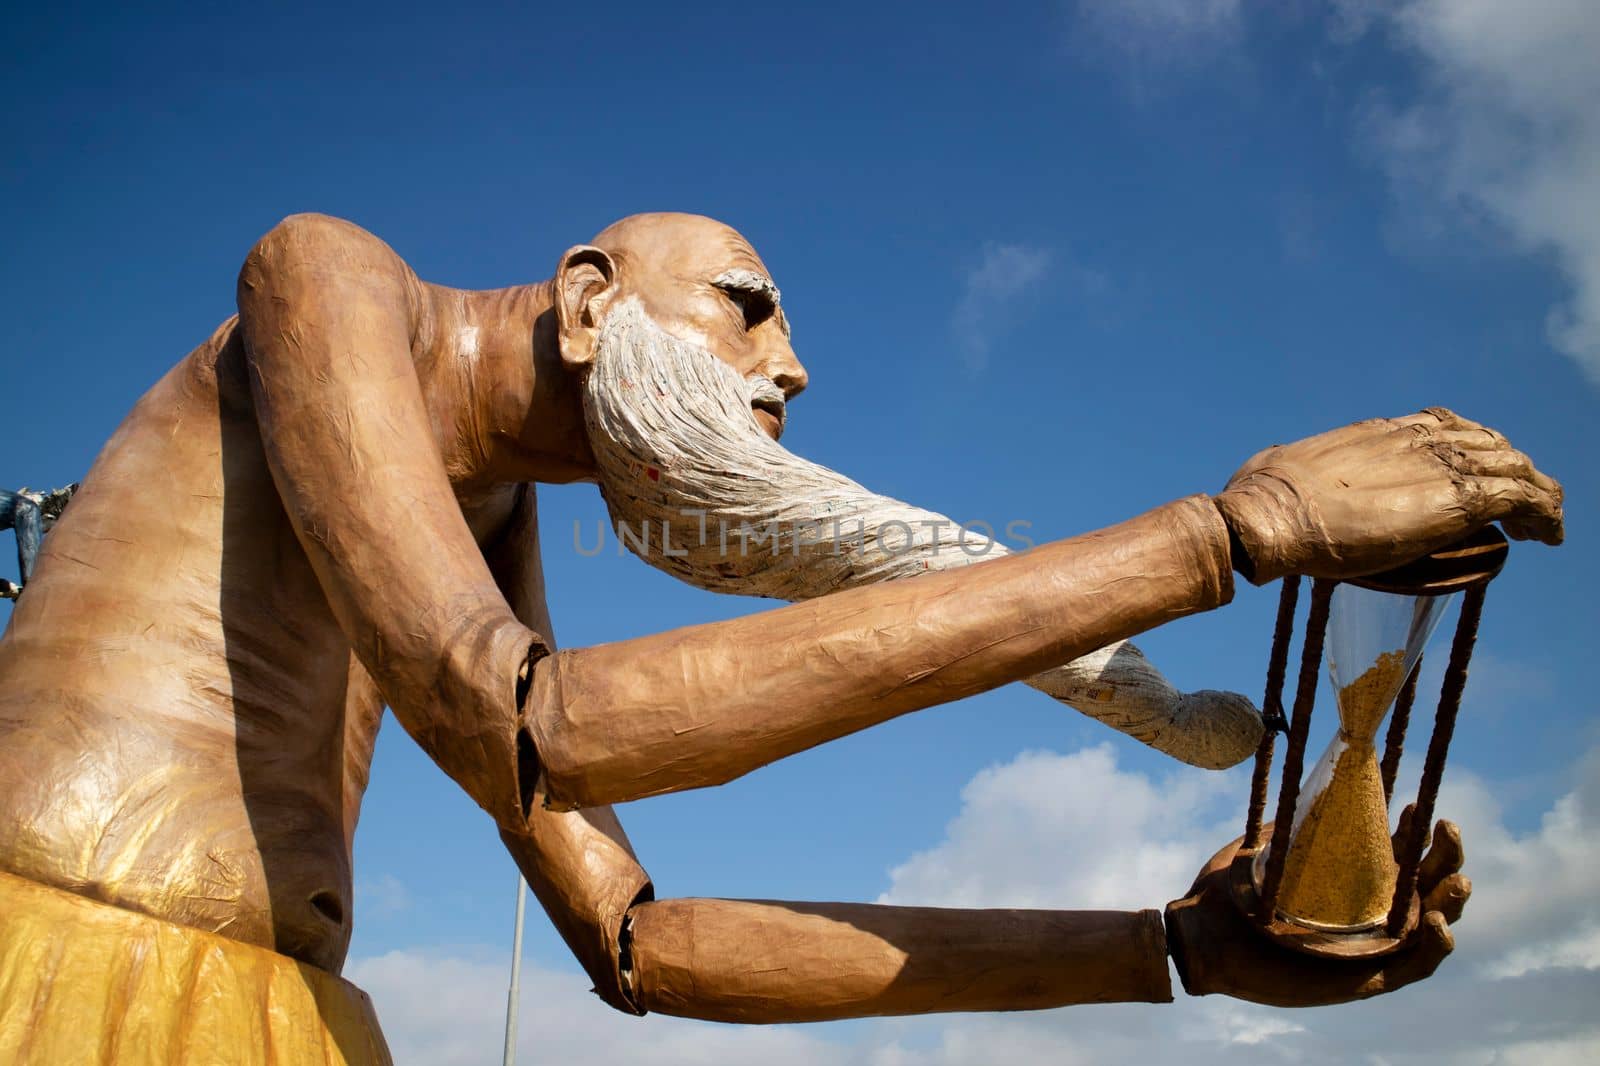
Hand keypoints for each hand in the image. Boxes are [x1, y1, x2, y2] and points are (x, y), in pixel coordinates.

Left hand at [1163, 815, 1469, 1006]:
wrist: (1200, 939)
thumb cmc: (1226, 896)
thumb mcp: (1260, 849)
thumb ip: (1291, 825)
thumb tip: (1318, 790)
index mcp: (1348, 879)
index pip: (1397, 851)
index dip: (1413, 829)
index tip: (1412, 803)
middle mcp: (1368, 910)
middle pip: (1427, 881)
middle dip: (1446, 854)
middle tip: (1444, 826)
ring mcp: (1372, 944)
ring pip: (1433, 922)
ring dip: (1452, 899)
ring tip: (1458, 879)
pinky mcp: (1367, 978)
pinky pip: (1416, 965)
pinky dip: (1436, 944)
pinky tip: (1435, 920)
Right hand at [1214, 407, 1563, 583]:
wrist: (1273, 516)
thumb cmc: (1259, 497)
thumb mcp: (1275, 464)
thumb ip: (1284, 462)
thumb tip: (1267, 464)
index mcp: (1380, 432)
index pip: (1443, 424)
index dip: (1469, 445)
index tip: (1475, 468)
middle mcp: (1418, 440)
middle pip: (1488, 442)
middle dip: (1509, 468)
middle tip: (1515, 504)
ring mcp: (1443, 465)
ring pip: (1516, 466)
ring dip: (1536, 493)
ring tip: (1543, 524)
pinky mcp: (1463, 498)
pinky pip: (1526, 498)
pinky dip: (1546, 515)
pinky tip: (1548, 537)